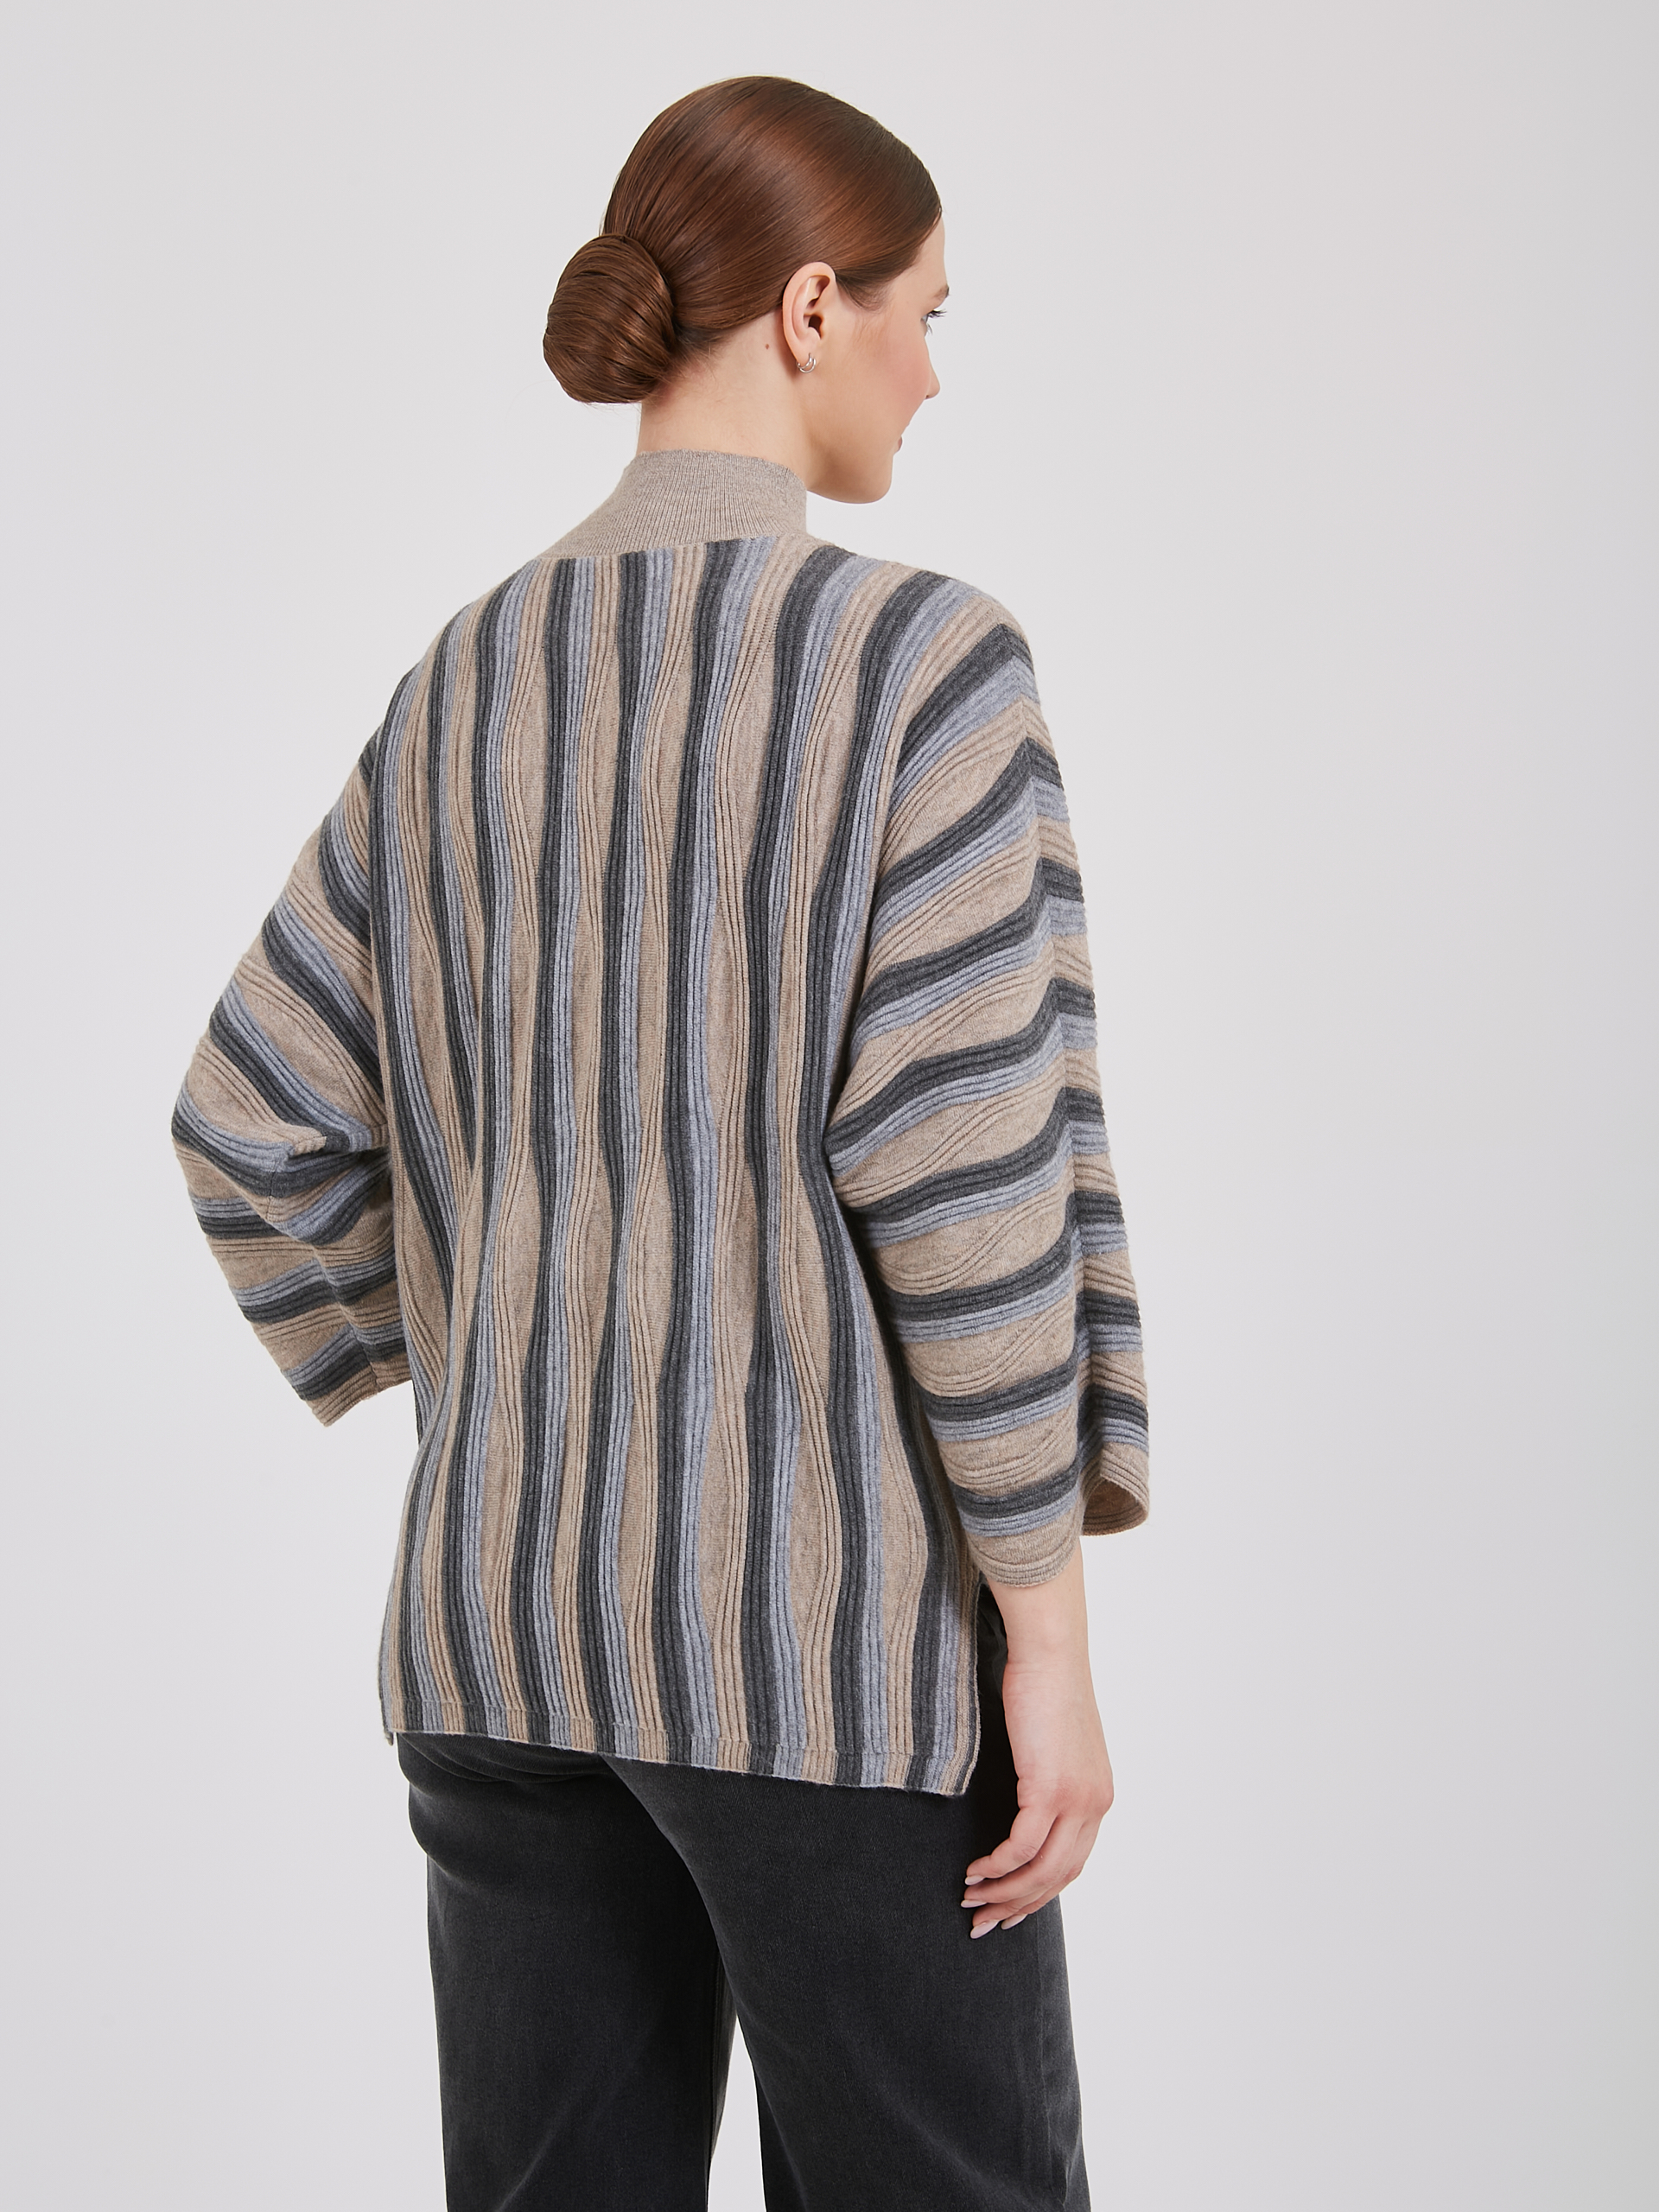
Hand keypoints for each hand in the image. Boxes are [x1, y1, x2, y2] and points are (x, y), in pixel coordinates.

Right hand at [964, 1549, 1114, 1937]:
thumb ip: (1044, 1775)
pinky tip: (974, 1871)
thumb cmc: (1044, 1684)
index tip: (1007, 1909)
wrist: (1050, 1651)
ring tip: (970, 1901)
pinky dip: (996, 1865)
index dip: (1038, 1893)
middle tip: (981, 1922)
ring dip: (1003, 1892)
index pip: (1072, 1864)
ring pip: (1040, 1870)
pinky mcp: (1049, 1790)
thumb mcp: (1050, 1741)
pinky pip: (1020, 1846)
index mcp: (1098, 1796)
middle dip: (1017, 1906)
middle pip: (1058, 1877)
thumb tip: (1020, 1796)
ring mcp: (1076, 1800)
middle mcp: (1095, 1805)